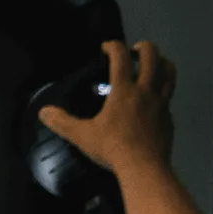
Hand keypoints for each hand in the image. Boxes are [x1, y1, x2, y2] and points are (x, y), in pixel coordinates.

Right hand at [38, 40, 176, 176]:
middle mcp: (146, 90)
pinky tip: (154, 99)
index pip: (120, 57)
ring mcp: (161, 103)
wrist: (144, 167)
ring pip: (168, 72)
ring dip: (162, 62)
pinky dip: (163, 90)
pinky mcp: (168, 116)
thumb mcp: (82, 136)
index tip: (106, 47)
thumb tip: (44, 112)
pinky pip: (169, 96)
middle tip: (135, 51)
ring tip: (154, 64)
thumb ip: (62, 122)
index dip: (113, 46)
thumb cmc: (112, 149)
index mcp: (124, 90)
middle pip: (152, 56)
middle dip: (144, 47)